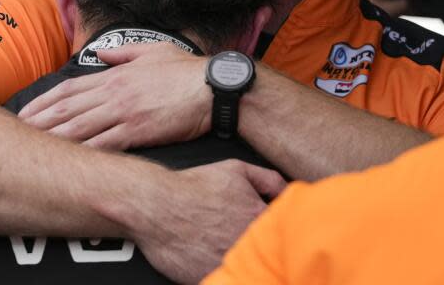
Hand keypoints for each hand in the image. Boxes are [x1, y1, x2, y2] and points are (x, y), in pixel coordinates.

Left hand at [18, 42, 211, 149]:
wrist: (214, 88)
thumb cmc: (187, 70)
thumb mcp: (153, 51)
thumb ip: (123, 53)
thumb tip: (100, 54)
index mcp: (116, 75)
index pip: (70, 88)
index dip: (44, 101)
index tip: (25, 111)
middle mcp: (115, 93)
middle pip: (67, 109)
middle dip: (39, 122)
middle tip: (15, 134)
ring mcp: (125, 113)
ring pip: (80, 128)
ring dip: (53, 140)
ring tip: (31, 150)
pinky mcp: (139, 132)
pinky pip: (104, 146)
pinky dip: (83, 154)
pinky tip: (67, 163)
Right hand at [137, 159, 285, 283]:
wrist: (156, 206)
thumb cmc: (191, 188)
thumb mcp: (236, 169)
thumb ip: (269, 179)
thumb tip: (287, 191)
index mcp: (259, 218)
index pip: (284, 232)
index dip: (275, 231)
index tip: (266, 230)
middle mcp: (248, 243)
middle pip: (268, 253)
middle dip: (260, 247)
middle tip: (237, 236)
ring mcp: (230, 262)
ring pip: (251, 269)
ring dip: (246, 263)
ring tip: (222, 246)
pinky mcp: (211, 277)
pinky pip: (228, 279)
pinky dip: (228, 274)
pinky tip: (212, 258)